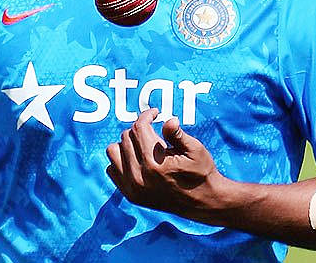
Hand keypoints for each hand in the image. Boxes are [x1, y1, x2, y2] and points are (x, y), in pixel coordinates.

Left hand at [105, 108, 224, 219]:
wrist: (203, 203)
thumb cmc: (201, 172)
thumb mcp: (195, 150)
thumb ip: (178, 134)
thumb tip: (168, 120)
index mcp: (155, 163)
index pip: (139, 128)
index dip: (147, 115)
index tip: (156, 113)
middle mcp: (139, 176)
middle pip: (126, 137)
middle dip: (140, 129)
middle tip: (155, 132)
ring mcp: (132, 187)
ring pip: (114, 151)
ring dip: (127, 143)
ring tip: (143, 145)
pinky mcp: (130, 195)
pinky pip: (112, 169)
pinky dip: (121, 160)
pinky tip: (138, 159)